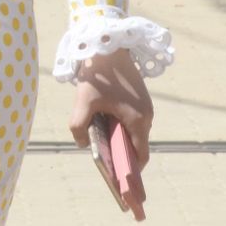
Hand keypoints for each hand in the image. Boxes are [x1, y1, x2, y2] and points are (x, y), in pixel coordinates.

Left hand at [68, 52, 153, 170]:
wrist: (108, 45)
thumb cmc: (98, 75)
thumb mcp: (83, 103)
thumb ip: (79, 127)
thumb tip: (81, 143)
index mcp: (138, 121)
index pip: (140, 156)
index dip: (131, 171)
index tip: (120, 180)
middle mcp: (146, 116)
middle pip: (136, 144)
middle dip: (121, 155)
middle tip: (104, 162)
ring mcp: (145, 106)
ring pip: (132, 131)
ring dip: (118, 137)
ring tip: (99, 140)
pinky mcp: (139, 98)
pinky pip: (131, 119)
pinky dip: (119, 124)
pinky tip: (102, 122)